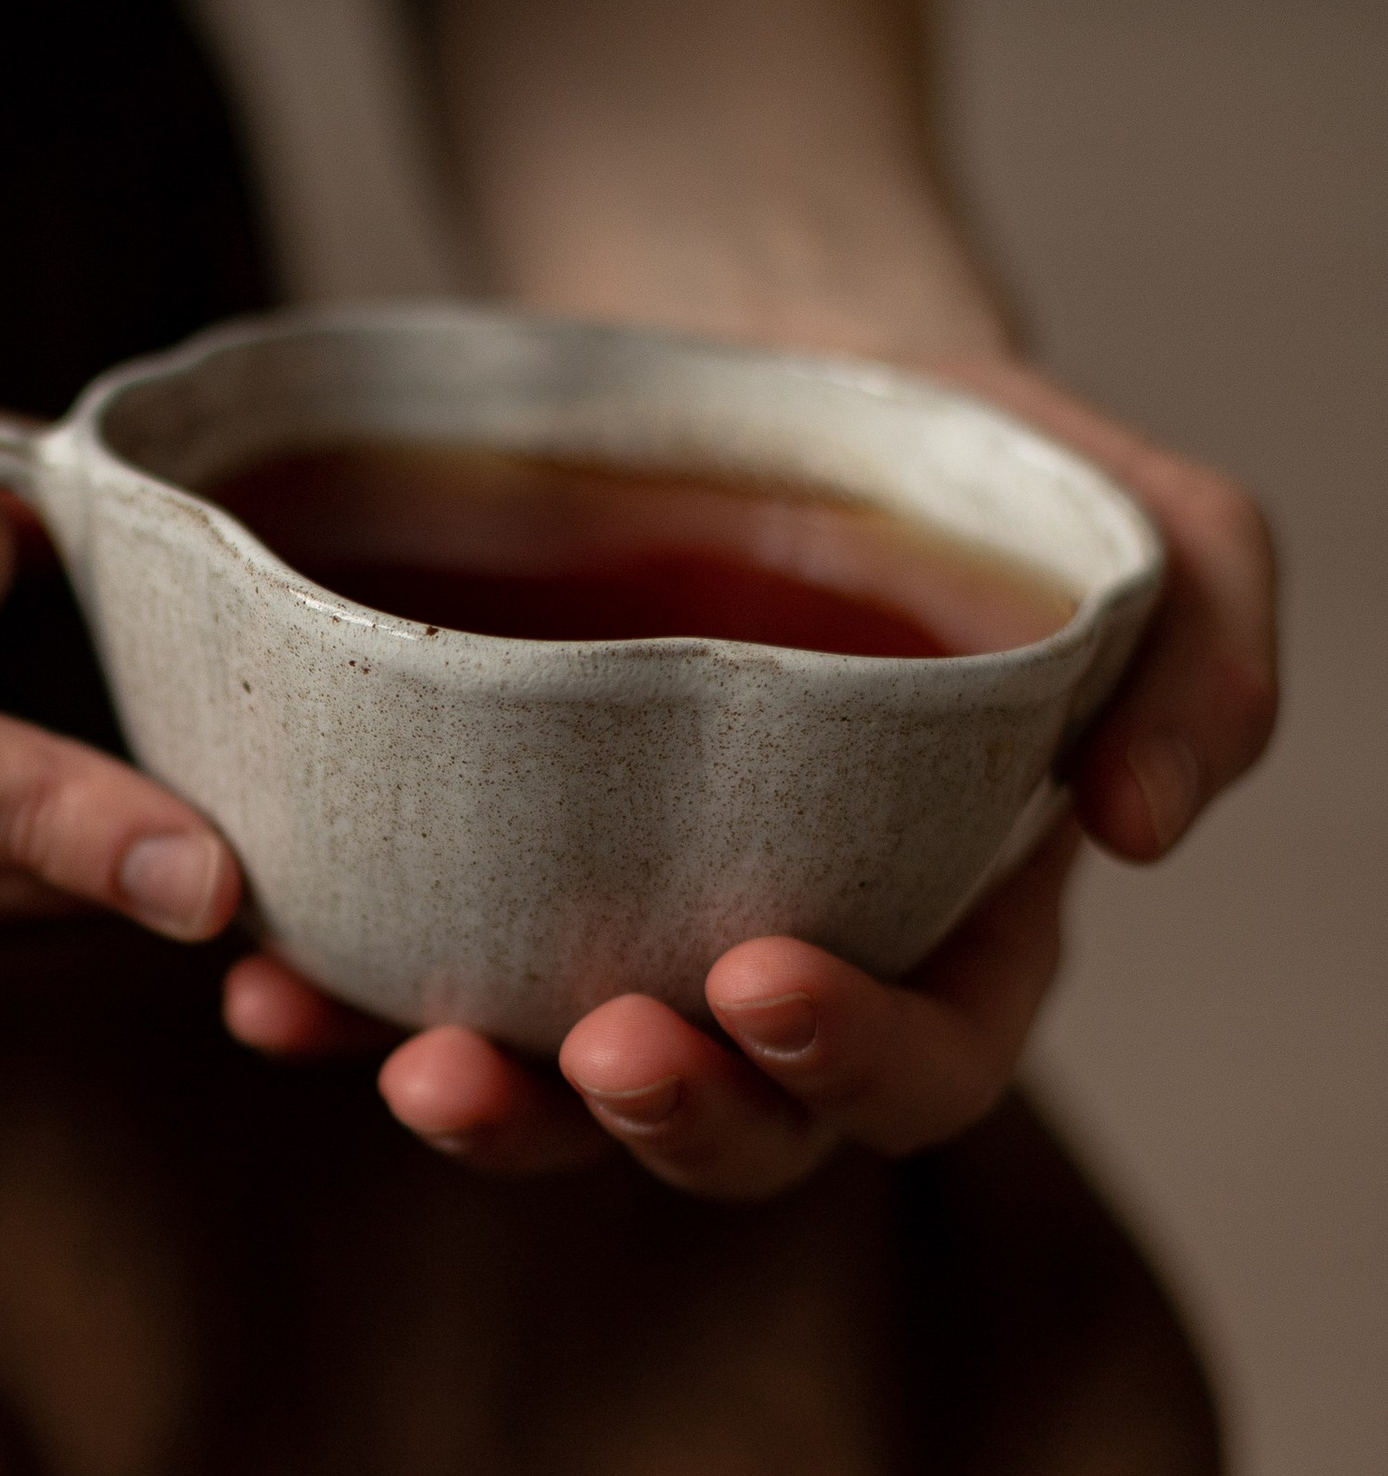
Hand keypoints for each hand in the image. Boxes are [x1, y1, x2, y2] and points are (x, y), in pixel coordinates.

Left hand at [223, 355, 1276, 1199]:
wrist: (746, 349)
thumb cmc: (952, 450)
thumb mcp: (1133, 511)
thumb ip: (1199, 647)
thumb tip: (1145, 825)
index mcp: (949, 929)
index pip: (925, 1062)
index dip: (855, 1059)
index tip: (764, 973)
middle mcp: (775, 972)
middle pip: (739, 1127)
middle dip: (671, 1118)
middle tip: (601, 1046)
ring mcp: (620, 944)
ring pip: (562, 1098)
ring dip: (494, 1114)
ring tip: (418, 1067)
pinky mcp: (484, 892)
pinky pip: (411, 988)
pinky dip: (343, 1011)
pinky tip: (276, 994)